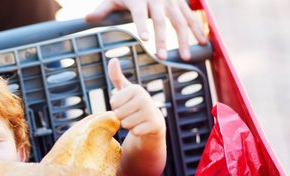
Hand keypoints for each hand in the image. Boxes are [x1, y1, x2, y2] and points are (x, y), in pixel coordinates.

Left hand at [86, 0, 206, 60]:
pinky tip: (202, 43)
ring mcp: (172, 1)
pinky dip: (198, 30)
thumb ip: (103, 9)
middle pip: (162, 20)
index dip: (143, 25)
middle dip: (163, 39)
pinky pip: (191, 17)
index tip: (144, 39)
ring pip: (181, 20)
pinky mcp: (182, 3)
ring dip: (184, 39)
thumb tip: (87, 19)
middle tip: (162, 57)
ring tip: (185, 57)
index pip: (140, 13)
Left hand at [108, 58, 164, 138]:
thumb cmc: (134, 104)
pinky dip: (136, 132)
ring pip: (126, 124)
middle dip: (122, 117)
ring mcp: (151, 111)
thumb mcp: (125, 90)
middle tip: (131, 114)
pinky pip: (135, 132)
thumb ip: (116, 76)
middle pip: (118, 114)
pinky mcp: (155, 124)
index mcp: (136, 89)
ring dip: (129, 125)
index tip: (125, 105)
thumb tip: (113, 59)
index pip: (113, 103)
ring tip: (137, 120)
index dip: (116, 107)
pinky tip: (142, 127)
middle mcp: (144, 98)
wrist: (152, 121)